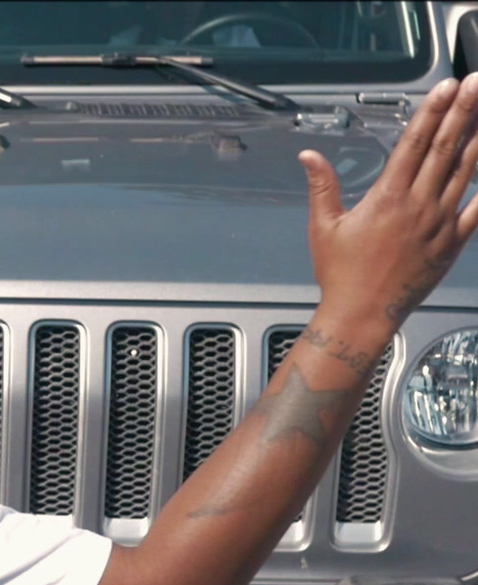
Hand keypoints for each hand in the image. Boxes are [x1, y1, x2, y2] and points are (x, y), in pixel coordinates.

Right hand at [300, 73, 477, 333]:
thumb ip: (322, 186)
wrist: (364, 314)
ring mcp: (440, 223)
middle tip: (476, 85)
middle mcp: (418, 205)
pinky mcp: (453, 242)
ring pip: (467, 171)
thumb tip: (308, 155)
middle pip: (446, 148)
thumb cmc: (340, 273)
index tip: (445, 87)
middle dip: (463, 112)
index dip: (431, 112)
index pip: (415, 143)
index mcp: (387, 197)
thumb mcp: (323, 227)